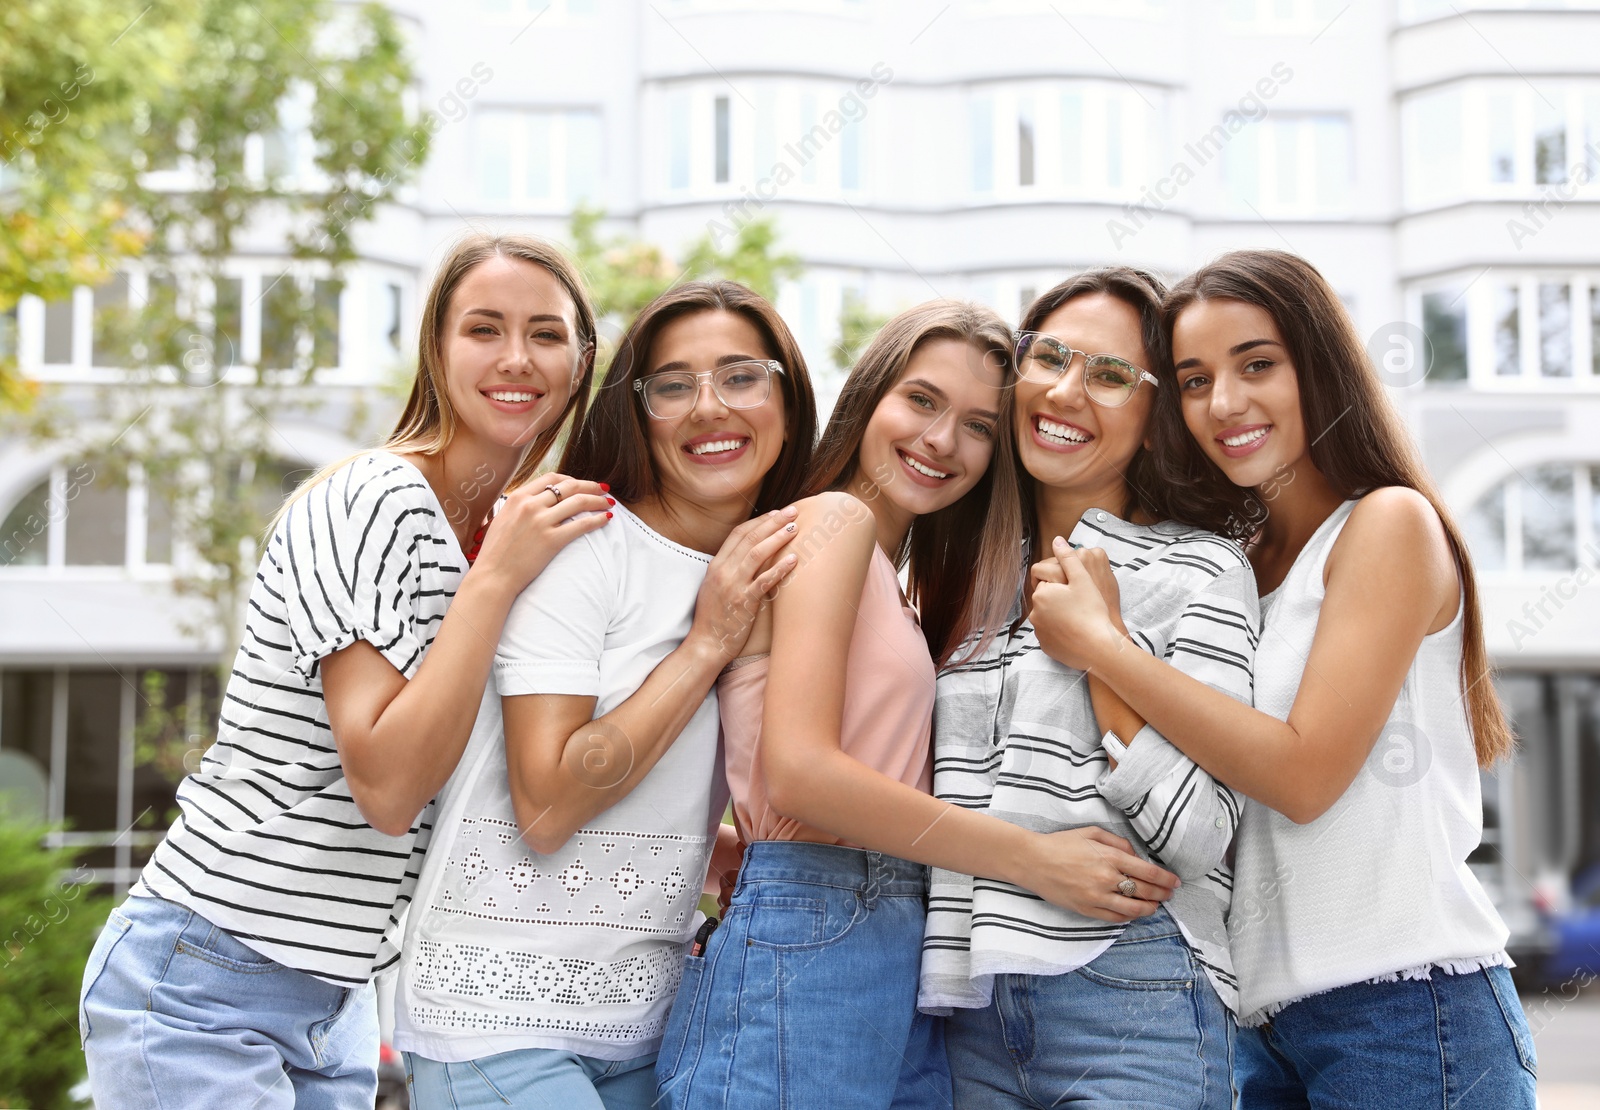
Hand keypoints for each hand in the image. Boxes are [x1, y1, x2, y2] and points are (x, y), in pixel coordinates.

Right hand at [472, 474, 611, 595]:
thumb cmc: (496, 552)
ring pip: (579, 502)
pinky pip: (581, 524)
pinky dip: (597, 520)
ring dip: (598, 500)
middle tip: (603, 489)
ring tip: (609, 503)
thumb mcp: (503, 518)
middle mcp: (530, 505)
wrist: (493, 576)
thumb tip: (538, 500)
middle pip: (569, 486)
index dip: (571, 479)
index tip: (581, 484)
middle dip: (590, 486)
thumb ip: (520, 506)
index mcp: (518, 497)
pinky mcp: (552, 540)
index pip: (551, 478)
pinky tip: (605, 519)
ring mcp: (541, 522)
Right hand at [690, 506, 799, 664]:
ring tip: (795, 528)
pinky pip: (765, 580)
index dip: (759, 521)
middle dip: (773, 522)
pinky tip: (794, 559)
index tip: (775, 514)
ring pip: (757, 553)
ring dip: (778, 538)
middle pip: (750, 538)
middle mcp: (723, 571)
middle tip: (792, 512)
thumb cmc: (714, 618)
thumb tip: (747, 556)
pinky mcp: (744, 602)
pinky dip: (780, 567)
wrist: (706, 644)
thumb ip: (728, 570)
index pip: (738, 534)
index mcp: (715, 565)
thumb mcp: (714, 587)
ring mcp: (733, 585)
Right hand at [1021, 826, 1178, 921]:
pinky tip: (1133, 912)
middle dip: (1163, 894)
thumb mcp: (1091, 832)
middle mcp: (1106, 879)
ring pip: (1133, 909)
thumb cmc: (1061, 844)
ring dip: (1149, 909)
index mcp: (1109, 857)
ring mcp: (1097, 897)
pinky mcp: (1087, 909)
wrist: (1033, 861)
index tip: (1175, 882)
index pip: (1149, 872)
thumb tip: (1135, 855)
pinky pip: (1115, 917)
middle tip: (1170, 895)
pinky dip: (1128, 916)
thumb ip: (1118, 842)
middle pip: (1145, 892)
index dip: (1166, 879)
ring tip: (1155, 906)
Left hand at [1030, 539, 1125, 670]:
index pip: (1046, 579)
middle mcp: (1034, 613)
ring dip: (1059, 613)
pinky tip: (1077, 630)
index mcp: (1041, 594)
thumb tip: (1057, 540)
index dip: (1061, 579)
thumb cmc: (1092, 611)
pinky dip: (1061, 630)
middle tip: (1081, 602)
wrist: (1098, 648)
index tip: (1075, 587)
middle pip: (1047, 598)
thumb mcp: (1082, 579)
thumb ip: (1068, 558)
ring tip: (1081, 616)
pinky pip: (1051, 633)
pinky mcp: (1046, 646)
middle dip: (1059, 596)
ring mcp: (1039, 632)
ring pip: (1048, 616)